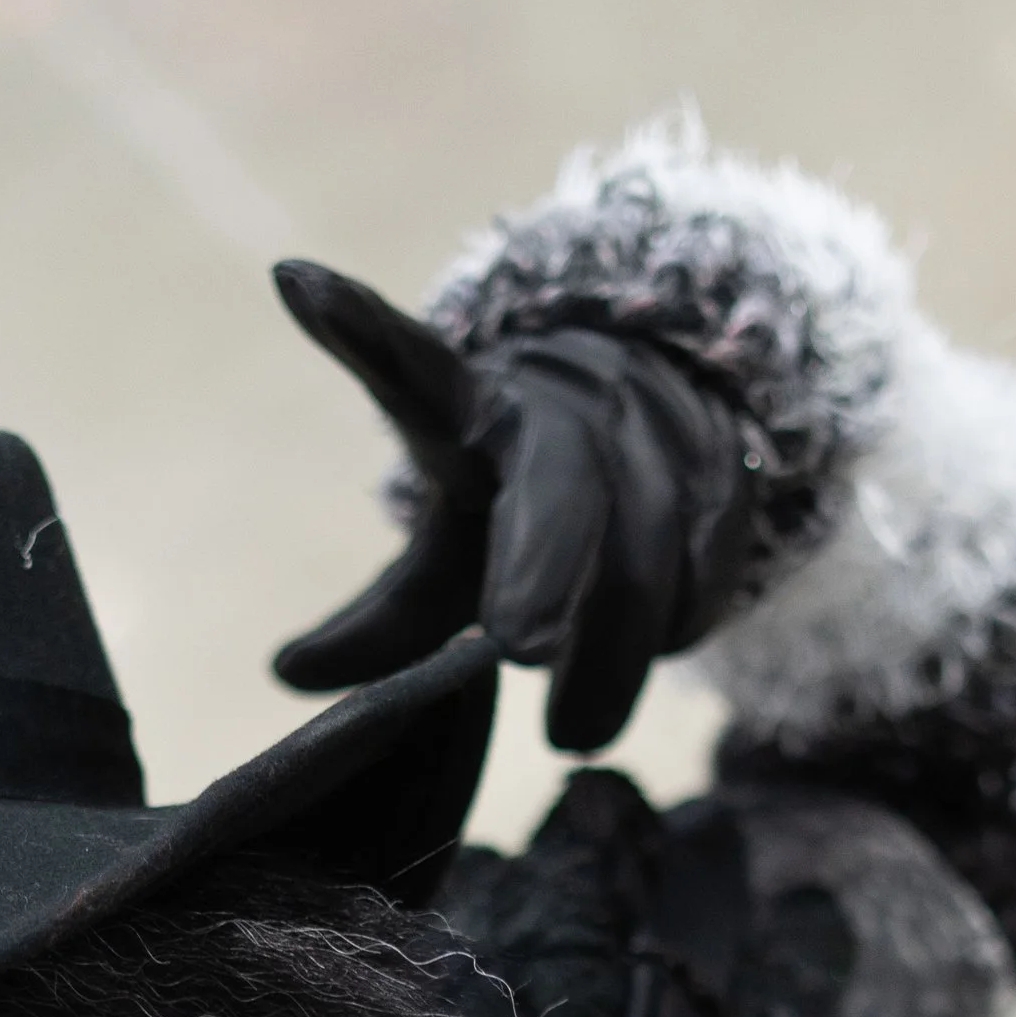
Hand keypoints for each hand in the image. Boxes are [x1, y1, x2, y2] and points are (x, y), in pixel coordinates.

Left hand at [270, 263, 765, 754]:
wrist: (660, 428)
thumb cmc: (522, 506)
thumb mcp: (448, 550)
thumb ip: (382, 619)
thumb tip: (286, 673)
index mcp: (474, 406)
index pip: (410, 366)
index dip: (359, 330)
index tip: (299, 285)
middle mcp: (569, 400)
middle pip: (562, 485)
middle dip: (544, 563)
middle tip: (515, 646)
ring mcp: (659, 429)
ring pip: (646, 547)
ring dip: (609, 651)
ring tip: (569, 731)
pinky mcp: (729, 475)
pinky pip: (706, 569)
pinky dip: (672, 633)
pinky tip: (639, 670)